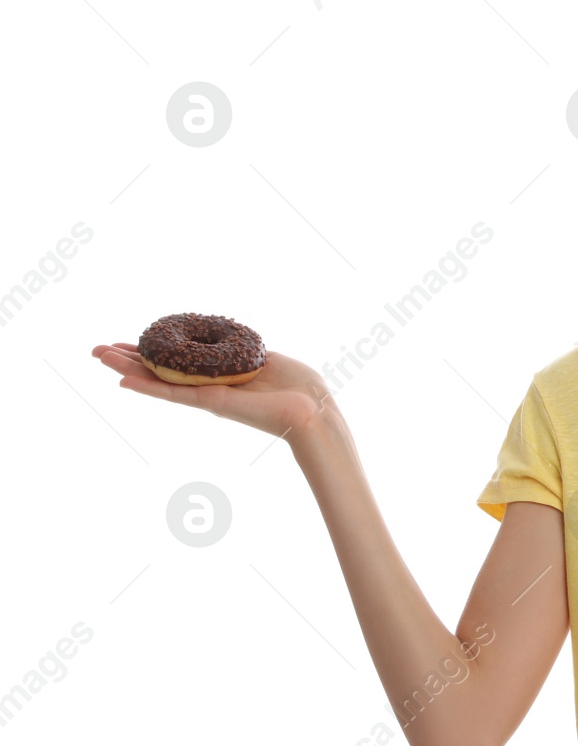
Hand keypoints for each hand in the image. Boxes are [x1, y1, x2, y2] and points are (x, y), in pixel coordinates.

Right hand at [92, 342, 335, 440]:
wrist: (312, 408)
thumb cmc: (298, 386)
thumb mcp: (265, 357)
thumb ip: (243, 349)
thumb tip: (232, 337)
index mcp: (218, 375)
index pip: (177, 361)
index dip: (153, 351)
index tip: (129, 342)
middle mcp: (207, 387)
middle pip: (159, 372)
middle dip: (128, 360)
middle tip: (97, 350)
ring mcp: (207, 396)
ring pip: (159, 381)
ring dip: (127, 371)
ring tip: (100, 358)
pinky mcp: (212, 404)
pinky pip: (176, 394)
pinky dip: (150, 388)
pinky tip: (125, 381)